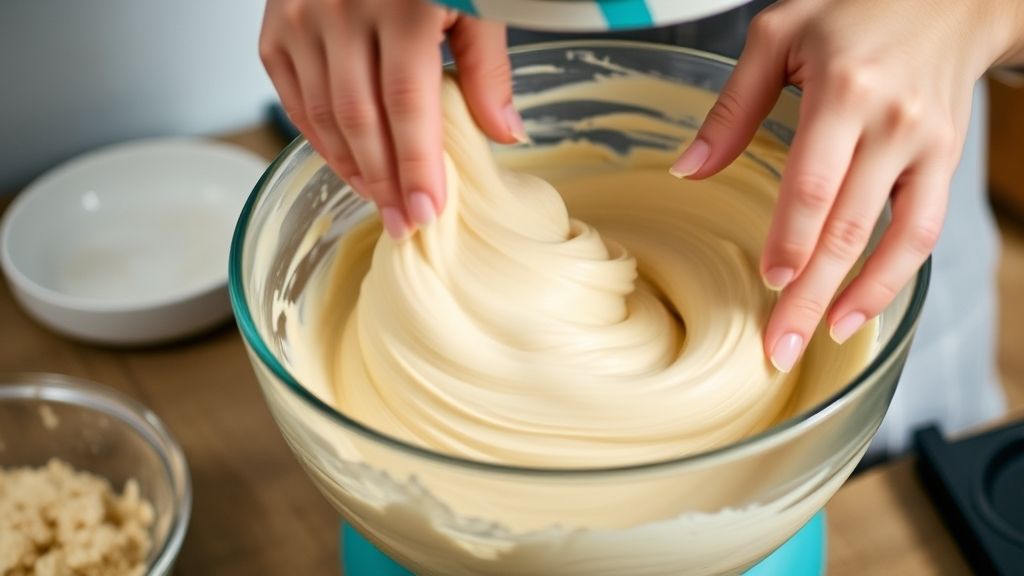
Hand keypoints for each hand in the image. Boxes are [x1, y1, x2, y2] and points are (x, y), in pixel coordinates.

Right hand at [259, 0, 522, 238]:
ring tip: (380, 202)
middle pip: (361, 120)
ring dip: (352, 168)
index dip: (418, 166)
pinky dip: (317, 139)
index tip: (428, 213)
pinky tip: (345, 164)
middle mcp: (342, 11)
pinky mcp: (275, 26)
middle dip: (385, 182)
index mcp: (404, 5)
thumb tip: (504, 133)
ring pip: (322, 115)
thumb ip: (487, 64)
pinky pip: (293, 98)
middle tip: (405, 225)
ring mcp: (301, 17)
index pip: (408, 106)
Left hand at [672, 0, 1023, 371]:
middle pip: (848, 226)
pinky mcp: (945, 160)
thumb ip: (732, 107)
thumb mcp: (778, 35)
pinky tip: (862, 307)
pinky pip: (925, 230)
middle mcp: (892, 122)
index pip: (814, 183)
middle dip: (811, 293)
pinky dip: (896, 276)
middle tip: (779, 346)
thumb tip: (687, 170)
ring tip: (821, 338)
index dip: (790, 241)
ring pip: (893, 238)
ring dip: (858, 297)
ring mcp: (927, 145)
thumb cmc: (853, 8)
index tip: (768, 284)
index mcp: (843, 90)